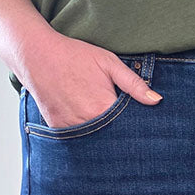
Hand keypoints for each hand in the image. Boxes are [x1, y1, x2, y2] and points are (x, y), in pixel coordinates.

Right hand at [21, 30, 161, 127]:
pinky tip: (85, 121)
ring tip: (101, 121)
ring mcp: (70, 128)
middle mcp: (87, 123)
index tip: (140, 127)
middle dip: (119, 133)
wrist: (37, 55)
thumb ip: (134, 84)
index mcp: (103, 108)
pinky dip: (84, 133)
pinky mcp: (58, 129)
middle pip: (111, 137)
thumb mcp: (109, 63)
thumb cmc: (75, 56)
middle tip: (119, 123)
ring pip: (94, 140)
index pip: (128, 128)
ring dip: (101, 135)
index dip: (135, 127)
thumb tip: (157, 101)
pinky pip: (76, 138)